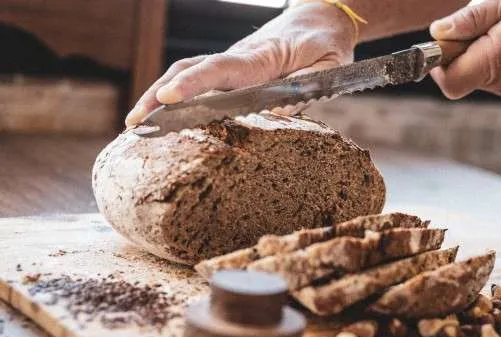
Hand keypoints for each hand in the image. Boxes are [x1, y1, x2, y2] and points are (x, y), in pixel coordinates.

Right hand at [125, 2, 354, 125]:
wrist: (323, 15)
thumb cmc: (327, 40)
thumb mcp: (331, 63)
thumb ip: (310, 86)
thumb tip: (279, 112)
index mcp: (262, 57)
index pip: (219, 69)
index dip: (193, 84)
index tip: (168, 99)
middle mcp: (241, 57)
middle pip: (191, 69)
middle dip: (160, 94)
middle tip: (135, 123)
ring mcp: (235, 61)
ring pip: (190, 71)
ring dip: (161, 93)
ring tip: (136, 122)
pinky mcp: (236, 67)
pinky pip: (202, 77)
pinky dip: (179, 92)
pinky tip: (165, 112)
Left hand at [429, 0, 500, 103]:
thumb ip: (473, 17)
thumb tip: (438, 31)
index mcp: (497, 59)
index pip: (449, 81)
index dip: (438, 63)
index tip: (444, 43)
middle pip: (461, 76)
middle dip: (461, 52)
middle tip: (485, 25)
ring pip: (478, 76)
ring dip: (481, 54)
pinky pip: (496, 78)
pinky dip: (497, 61)